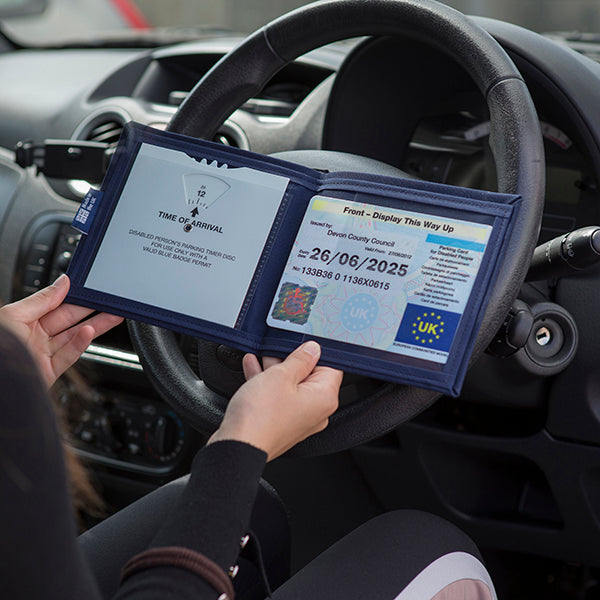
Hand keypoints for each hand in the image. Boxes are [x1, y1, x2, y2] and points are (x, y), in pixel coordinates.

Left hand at [0, 274, 122, 387]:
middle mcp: (34, 336)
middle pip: (69, 320)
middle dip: (92, 310)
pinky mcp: (49, 371)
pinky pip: (69, 355)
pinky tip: (90, 332)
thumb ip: (41, 299)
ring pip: (74, 337)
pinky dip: (81, 344)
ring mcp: (42, 354)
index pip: (55, 305)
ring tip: (113, 316)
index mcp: (23, 320)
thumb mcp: (13, 314)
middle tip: (110, 302)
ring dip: (95, 326)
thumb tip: (62, 283)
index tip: (92, 291)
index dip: (75, 297)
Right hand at [208, 341, 342, 460]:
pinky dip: (268, 383)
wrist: (237, 445)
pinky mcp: (282, 423)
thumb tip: (312, 349)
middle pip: (311, 376)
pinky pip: (279, 397)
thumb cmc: (260, 416)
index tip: (302, 342)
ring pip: (292, 386)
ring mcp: (299, 419)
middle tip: (278, 346)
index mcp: (325, 398)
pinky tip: (253, 368)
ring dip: (277, 369)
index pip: (331, 367)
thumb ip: (299, 359)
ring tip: (262, 354)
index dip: (316, 352)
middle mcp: (316, 411)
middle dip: (292, 359)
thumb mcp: (281, 375)